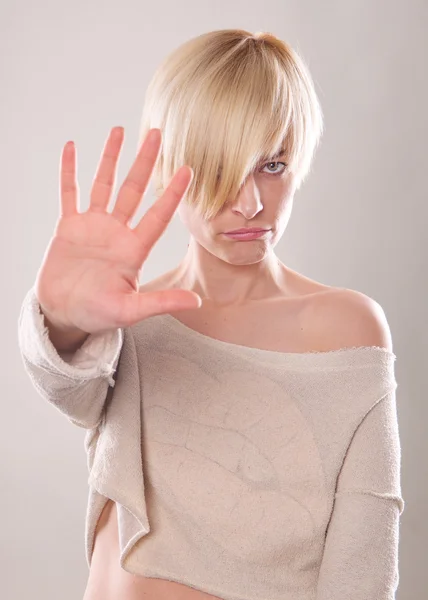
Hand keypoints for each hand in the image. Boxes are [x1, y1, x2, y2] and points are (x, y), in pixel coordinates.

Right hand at [35, 126, 201, 335]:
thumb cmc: (98, 314)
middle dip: (145, 162)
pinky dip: (69, 171)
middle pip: (134, 190)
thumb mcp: (130, 311)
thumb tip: (196, 303)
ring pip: (104, 184)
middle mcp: (117, 232)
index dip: (172, 193)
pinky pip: (69, 193)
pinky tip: (73, 148)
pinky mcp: (69, 227)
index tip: (188, 169)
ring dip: (111, 158)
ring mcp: (93, 227)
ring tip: (120, 130)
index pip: (158, 216)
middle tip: (157, 133)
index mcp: (134, 250)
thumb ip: (160, 303)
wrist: (64, 313)